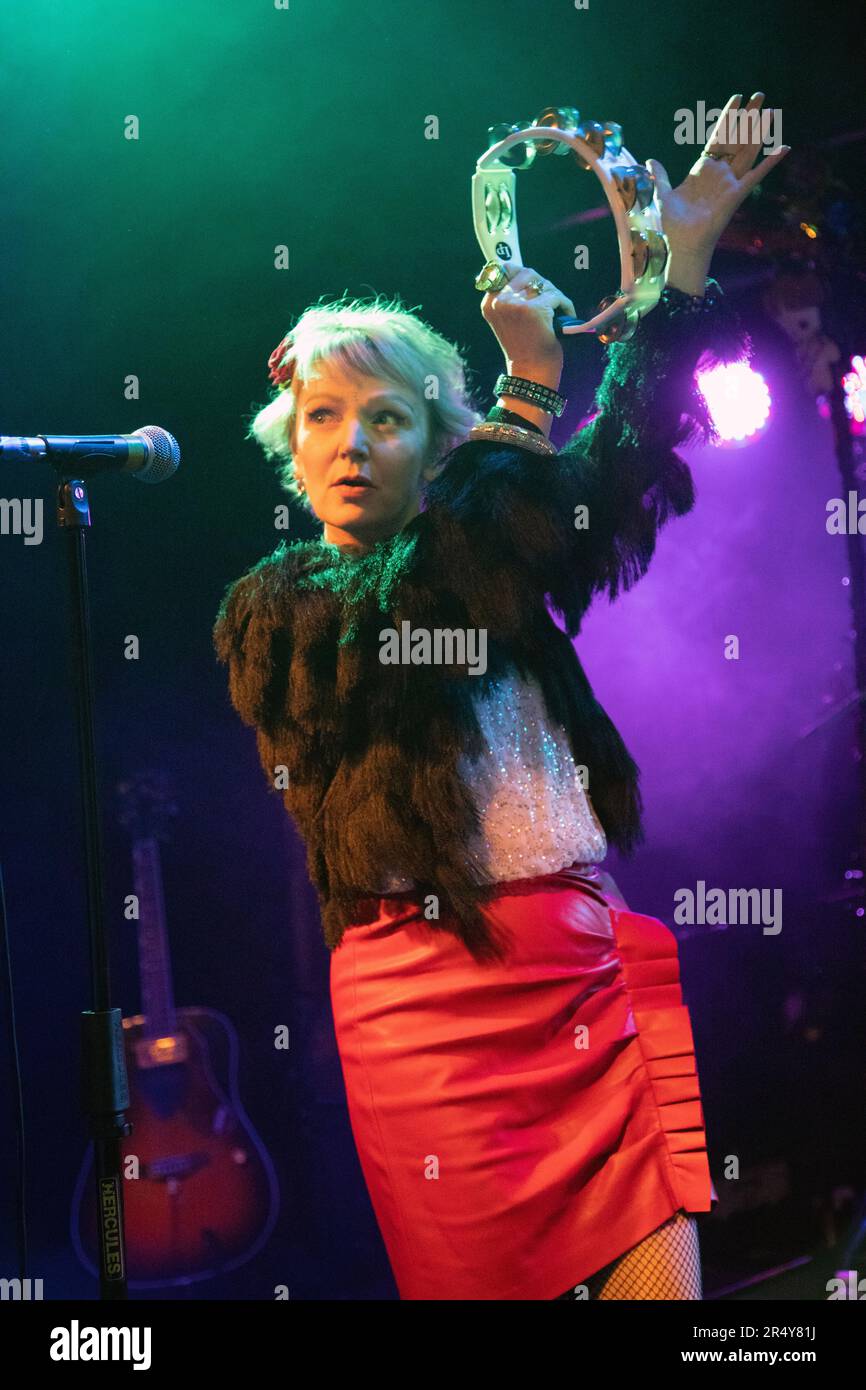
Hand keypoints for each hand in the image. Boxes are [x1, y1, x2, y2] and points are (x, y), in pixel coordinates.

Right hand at [480, 266, 576, 375]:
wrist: (530, 374)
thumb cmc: (524, 347)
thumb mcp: (509, 319)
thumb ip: (511, 295)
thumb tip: (523, 270)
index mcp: (489, 302)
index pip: (503, 268)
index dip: (521, 273)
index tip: (532, 282)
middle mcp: (499, 301)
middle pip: (528, 274)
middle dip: (543, 286)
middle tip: (550, 303)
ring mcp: (515, 304)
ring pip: (544, 284)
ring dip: (555, 296)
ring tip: (557, 313)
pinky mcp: (534, 309)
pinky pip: (556, 296)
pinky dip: (565, 306)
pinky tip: (564, 318)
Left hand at [646, 92, 790, 260]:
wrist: (679, 245)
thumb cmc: (671, 225)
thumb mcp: (662, 194)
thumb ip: (660, 176)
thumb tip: (650, 160)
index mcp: (702, 170)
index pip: (718, 138)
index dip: (728, 118)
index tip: (737, 99)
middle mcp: (719, 174)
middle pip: (737, 138)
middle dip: (748, 116)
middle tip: (760, 95)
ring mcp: (729, 183)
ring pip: (748, 150)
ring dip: (759, 130)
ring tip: (769, 110)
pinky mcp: (736, 194)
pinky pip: (756, 175)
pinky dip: (770, 162)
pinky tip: (784, 148)